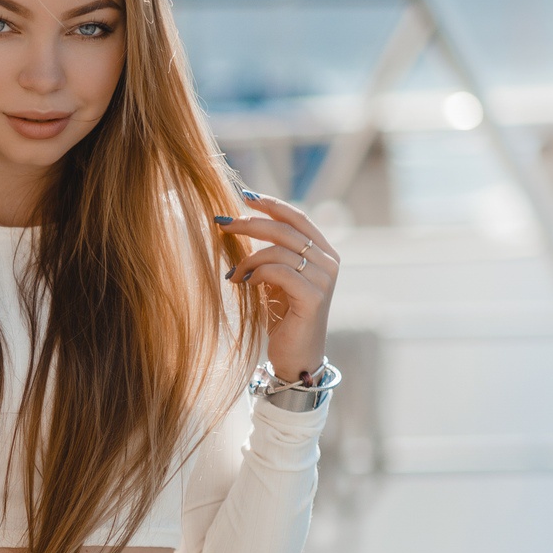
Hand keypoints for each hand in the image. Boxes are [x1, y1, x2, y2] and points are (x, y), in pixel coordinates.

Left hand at [221, 192, 338, 382]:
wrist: (295, 356)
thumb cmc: (282, 318)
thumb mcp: (274, 279)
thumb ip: (268, 254)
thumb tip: (239, 223)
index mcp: (322, 252)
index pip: (297, 217)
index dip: (271, 204)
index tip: (244, 196)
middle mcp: (329, 261)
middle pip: (285, 229)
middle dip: (250, 223)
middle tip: (223, 225)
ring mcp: (324, 279)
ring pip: (279, 250)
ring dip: (248, 258)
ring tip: (233, 275)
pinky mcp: (314, 297)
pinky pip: (279, 272)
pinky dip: (256, 274)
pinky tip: (245, 284)